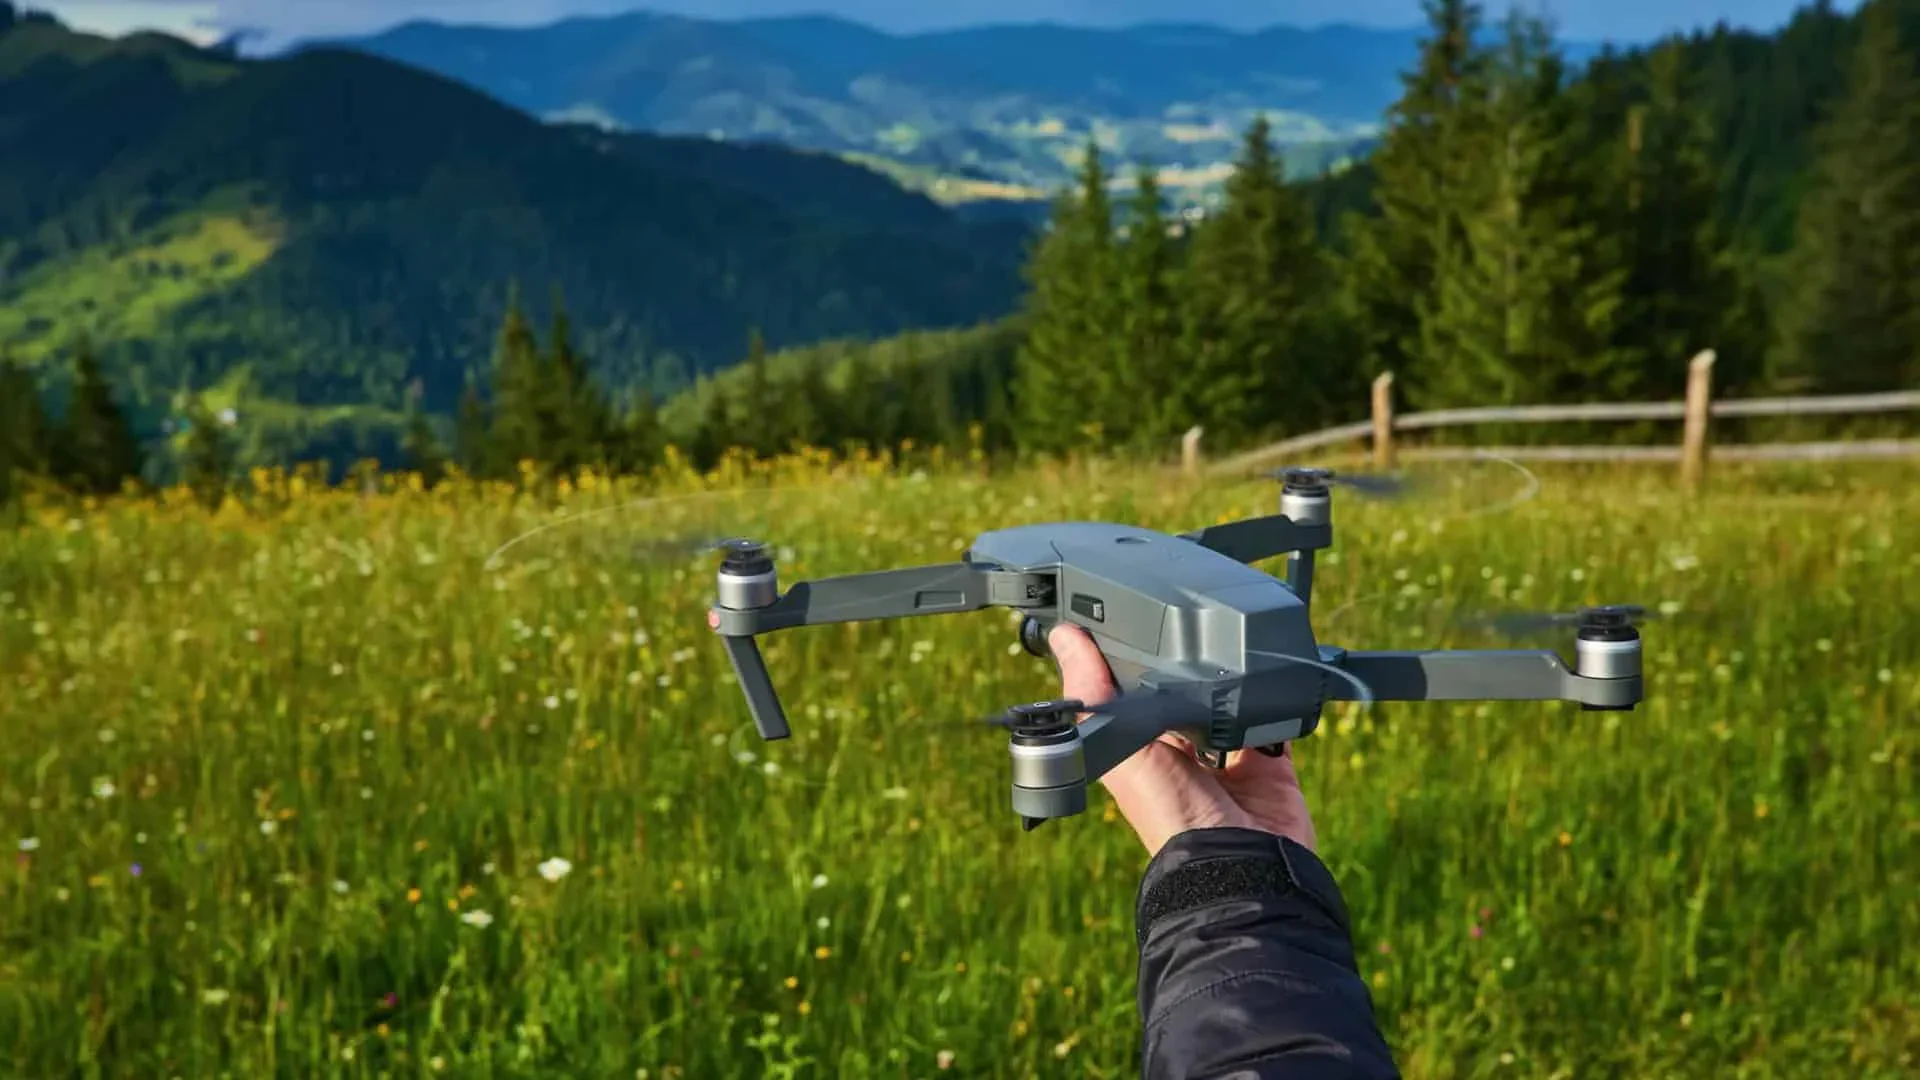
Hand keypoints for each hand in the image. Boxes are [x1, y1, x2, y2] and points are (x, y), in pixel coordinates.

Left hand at [1049, 623, 1318, 857]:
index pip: (1133, 692)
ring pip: (1231, 700)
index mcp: (1142, 749)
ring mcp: (1230, 756)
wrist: (1242, 862)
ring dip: (1233, 679)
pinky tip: (1269, 678)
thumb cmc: (1171, 816)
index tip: (1130, 612)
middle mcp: (1184, 752)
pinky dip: (1276, 701)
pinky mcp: (1270, 761)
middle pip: (1186, 694)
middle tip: (1189, 616)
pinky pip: (1276, 719)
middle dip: (1188, 665)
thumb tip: (1063, 638)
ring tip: (1231, 643)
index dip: (1131, 659)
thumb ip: (1096, 697)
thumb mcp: (1123, 751)